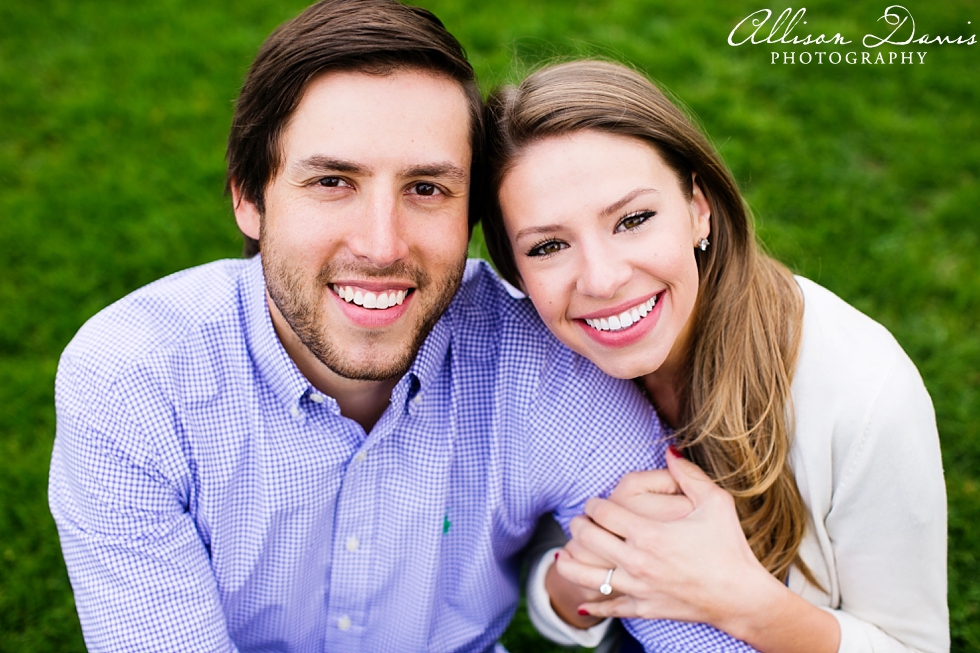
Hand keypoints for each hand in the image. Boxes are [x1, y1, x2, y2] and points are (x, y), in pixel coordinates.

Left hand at [556, 449, 779, 630]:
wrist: (742, 598)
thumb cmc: (730, 548)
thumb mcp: (715, 503)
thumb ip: (689, 474)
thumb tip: (670, 450)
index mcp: (649, 533)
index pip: (603, 512)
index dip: (593, 504)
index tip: (594, 502)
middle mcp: (636, 561)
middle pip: (589, 538)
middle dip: (578, 526)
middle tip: (579, 521)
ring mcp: (638, 587)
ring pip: (587, 575)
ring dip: (569, 563)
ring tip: (563, 554)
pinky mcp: (644, 608)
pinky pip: (609, 607)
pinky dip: (592, 605)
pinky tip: (582, 601)